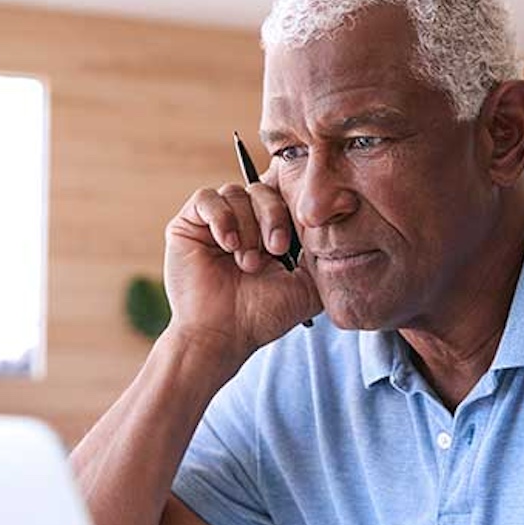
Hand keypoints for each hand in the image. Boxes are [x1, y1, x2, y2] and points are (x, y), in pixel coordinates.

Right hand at [162, 175, 321, 356]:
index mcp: (270, 231)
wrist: (224, 335)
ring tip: (246, 262)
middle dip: (273, 217)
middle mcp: (243, 223)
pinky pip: (206, 198)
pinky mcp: (188, 225)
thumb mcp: (307, 286)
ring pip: (236, 193)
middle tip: (275, 249)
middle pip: (263, 190)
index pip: (284, 197)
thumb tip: (335, 226)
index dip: (293, 211)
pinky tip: (228, 245)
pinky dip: (222, 218)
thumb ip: (321, 257)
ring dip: (247, 227)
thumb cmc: (263, 315)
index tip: (294, 242)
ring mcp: (215, 222)